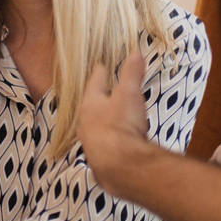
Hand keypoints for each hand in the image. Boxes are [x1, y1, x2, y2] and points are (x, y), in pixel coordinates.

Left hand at [79, 52, 159, 194]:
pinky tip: (116, 145)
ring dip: (102, 123)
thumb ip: (132, 73)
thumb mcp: (129, 93)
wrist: (121, 166)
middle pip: (91, 108)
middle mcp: (85, 125)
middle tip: (104, 93)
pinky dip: (109, 142)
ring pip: (95, 129)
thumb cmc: (122, 125)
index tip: (100, 66)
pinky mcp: (100, 162)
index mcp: (90, 105)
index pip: (94, 84)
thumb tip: (135, 53)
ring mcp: (90, 145)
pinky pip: (104, 147)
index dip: (99, 74)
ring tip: (111, 118)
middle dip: (98, 100)